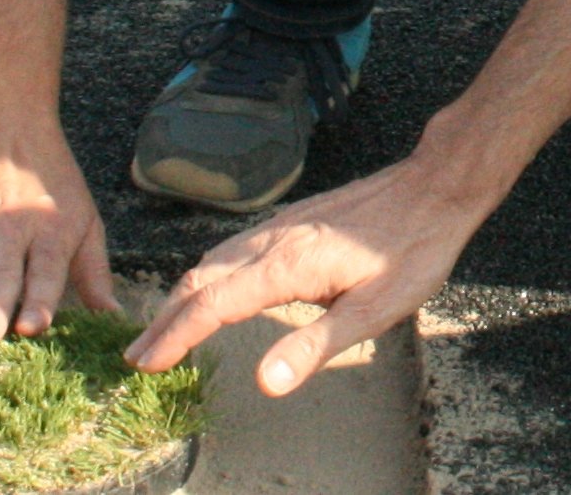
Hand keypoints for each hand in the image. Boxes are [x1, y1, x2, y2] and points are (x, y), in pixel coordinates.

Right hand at [0, 121, 116, 345]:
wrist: (9, 125)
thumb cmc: (52, 183)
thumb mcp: (85, 220)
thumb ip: (94, 271)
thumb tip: (112, 317)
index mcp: (52, 234)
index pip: (46, 271)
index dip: (40, 299)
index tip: (31, 328)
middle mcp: (13, 231)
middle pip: (3, 274)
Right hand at [128, 157, 489, 392]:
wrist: (433, 188)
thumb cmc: (410, 252)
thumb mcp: (373, 311)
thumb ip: (315, 346)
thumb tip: (263, 382)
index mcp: (286, 266)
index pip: (212, 305)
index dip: (174, 336)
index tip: (145, 363)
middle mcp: (271, 240)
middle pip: (200, 279)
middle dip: (164, 319)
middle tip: (137, 356)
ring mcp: (279, 225)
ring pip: (212, 259)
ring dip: (181, 295)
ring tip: (163, 327)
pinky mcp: (291, 219)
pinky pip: (231, 247)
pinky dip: (205, 273)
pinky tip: (211, 285)